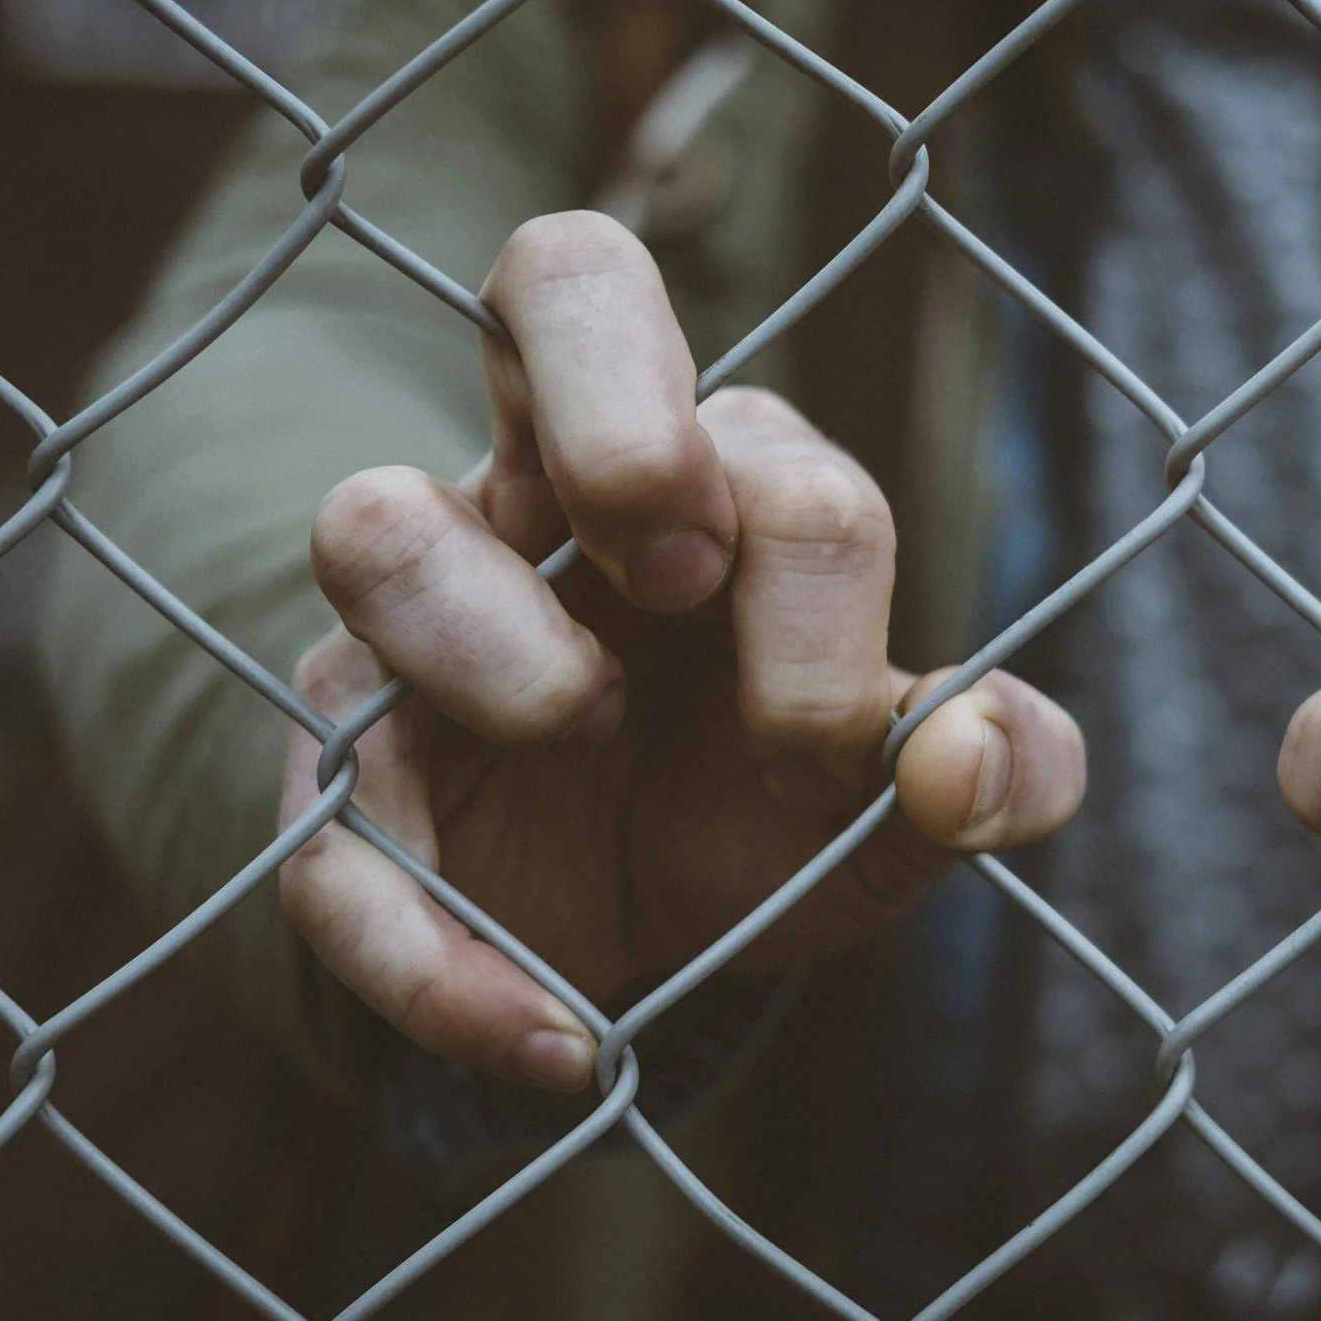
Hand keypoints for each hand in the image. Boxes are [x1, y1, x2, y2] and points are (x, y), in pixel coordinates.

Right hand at [278, 212, 1084, 1092]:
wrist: (625, 945)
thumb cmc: (764, 813)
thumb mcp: (900, 810)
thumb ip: (996, 771)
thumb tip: (978, 750)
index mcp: (726, 482)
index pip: (770, 446)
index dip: (813, 584)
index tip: (830, 745)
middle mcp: (562, 492)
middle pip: (562, 278)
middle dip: (624, 411)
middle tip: (679, 568)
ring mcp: (429, 613)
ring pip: (374, 521)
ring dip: (491, 637)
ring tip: (584, 735)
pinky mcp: (344, 762)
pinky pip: (325, 818)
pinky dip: (431, 949)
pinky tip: (556, 1041)